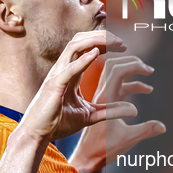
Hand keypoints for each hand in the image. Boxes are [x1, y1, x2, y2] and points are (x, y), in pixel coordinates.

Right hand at [20, 31, 137, 142]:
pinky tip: (96, 53)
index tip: (123, 47)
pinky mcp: (54, 86)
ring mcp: (57, 75)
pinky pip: (68, 69)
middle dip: (102, 36)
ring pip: (74, 46)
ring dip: (95, 41)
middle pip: (81, 40)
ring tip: (114, 43)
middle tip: (122, 42)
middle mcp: (63, 69)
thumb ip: (110, 110)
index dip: (105, 43)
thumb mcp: (91, 116)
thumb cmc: (58, 123)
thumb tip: (134, 109)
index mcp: (71, 73)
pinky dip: (82, 60)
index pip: (87, 48)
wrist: (38, 135)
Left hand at [70, 55, 166, 172]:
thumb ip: (145, 131)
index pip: (116, 71)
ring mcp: (104, 98)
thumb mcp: (127, 140)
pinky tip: (147, 89)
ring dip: (132, 71)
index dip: (133, 65)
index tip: (148, 70)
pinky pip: (119, 87)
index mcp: (105, 99)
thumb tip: (163, 126)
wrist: (87, 156)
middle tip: (147, 68)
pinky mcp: (106, 103)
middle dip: (131, 62)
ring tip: (148, 73)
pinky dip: (133, 84)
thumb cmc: (104, 149)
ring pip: (116, 75)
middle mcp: (103, 94)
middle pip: (113, 66)